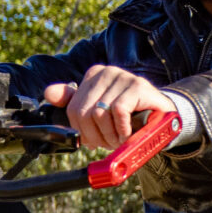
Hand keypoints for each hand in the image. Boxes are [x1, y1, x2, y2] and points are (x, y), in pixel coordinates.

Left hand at [43, 65, 176, 151]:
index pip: (73, 110)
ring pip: (99, 114)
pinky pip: (117, 112)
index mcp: (94, 75)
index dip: (84, 132)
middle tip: (111, 141)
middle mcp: (106, 72)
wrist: (163, 119)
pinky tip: (130, 132)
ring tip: (122, 136)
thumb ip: (73, 103)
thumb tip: (48, 93)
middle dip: (97, 136)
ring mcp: (123, 77)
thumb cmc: (129, 118)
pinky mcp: (137, 86)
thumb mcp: (98, 113)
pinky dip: (123, 129)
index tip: (97, 139)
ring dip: (111, 135)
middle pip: (83, 113)